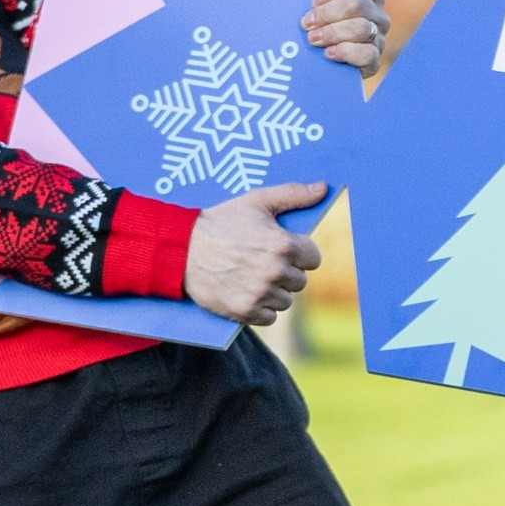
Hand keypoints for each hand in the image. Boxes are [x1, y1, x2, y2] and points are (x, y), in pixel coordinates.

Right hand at [186, 181, 326, 324]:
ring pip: (286, 301)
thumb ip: (293, 194)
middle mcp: (275, 271)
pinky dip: (260, 309)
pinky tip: (245, 291)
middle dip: (285, 272)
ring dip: (274, 292)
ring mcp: (260, 293)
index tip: (282, 249)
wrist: (181, 249)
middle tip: (261, 261)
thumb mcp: (256, 201)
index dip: (299, 253)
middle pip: (300, 281)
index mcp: (283, 245)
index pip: (313, 258)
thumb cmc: (221, 221)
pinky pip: (270, 318)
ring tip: (252, 276)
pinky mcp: (245, 311)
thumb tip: (323, 188)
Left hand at [303, 0, 390, 74]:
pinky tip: (327, 55)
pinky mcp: (373, 64)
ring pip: (362, 29)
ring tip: (311, 40)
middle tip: (305, 23)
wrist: (307, 57)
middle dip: (328, 14)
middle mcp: (378, 14)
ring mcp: (378, 39)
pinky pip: (367, 55)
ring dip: (332, 33)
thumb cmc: (316, 14)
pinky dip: (345, 53)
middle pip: (358, 5)